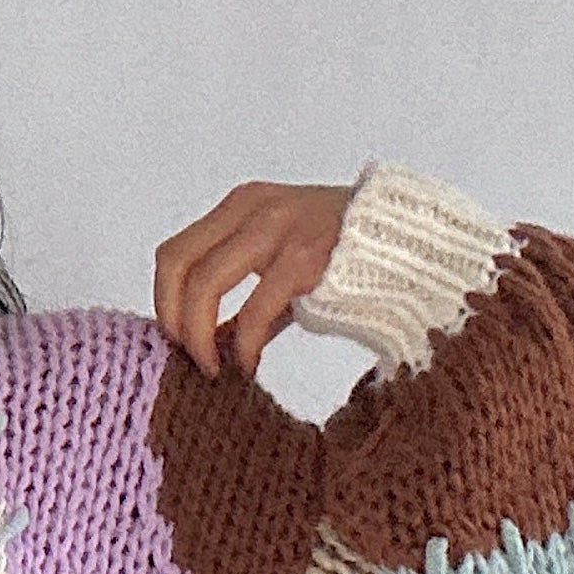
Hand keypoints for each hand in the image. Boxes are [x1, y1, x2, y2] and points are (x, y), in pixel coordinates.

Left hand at [153, 182, 354, 379]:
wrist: (408, 245)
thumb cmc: (345, 259)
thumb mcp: (281, 268)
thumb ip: (243, 300)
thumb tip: (208, 346)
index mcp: (241, 206)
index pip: (173, 252)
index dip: (165, 301)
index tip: (179, 341)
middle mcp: (252, 208)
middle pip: (176, 263)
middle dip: (174, 319)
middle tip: (190, 359)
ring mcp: (278, 227)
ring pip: (204, 282)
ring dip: (198, 336)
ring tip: (213, 368)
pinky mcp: (305, 256)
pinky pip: (252, 308)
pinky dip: (242, 345)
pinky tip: (249, 365)